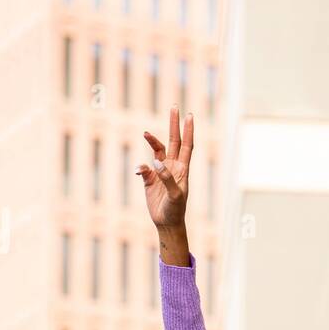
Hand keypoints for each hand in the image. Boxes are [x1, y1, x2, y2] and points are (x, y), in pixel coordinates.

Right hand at [137, 107, 192, 229]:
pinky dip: (141, 166)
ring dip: (152, 141)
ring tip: (146, 133)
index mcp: (182, 169)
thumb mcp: (175, 195)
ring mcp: (161, 172)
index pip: (186, 145)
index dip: (188, 131)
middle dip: (174, 124)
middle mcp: (173, 167)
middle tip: (175, 107)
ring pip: (157, 150)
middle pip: (173, 141)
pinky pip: (144, 168)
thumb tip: (156, 162)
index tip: (189, 115)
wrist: (167, 223)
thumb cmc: (175, 210)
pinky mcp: (150, 179)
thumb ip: (167, 178)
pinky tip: (139, 171)